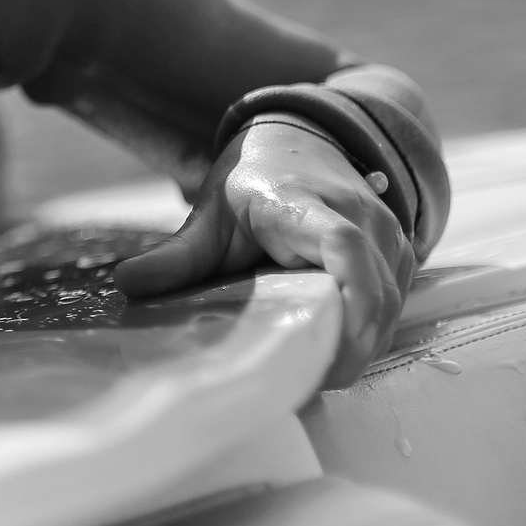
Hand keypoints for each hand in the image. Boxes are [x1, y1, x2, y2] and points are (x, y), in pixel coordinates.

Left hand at [113, 119, 415, 388]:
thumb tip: (126, 283)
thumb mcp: (211, 212)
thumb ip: (177, 254)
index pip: (342, 245)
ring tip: (310, 378)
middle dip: (345, 348)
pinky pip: (391, 308)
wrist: (304, 139)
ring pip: (389, 308)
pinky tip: (329, 357)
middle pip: (375, 294)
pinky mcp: (400, 259)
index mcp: (308, 206)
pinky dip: (365, 336)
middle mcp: (364, 221)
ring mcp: (390, 240)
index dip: (345, 297)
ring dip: (357, 348)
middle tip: (301, 386)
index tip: (325, 345)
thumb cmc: (256, 177)